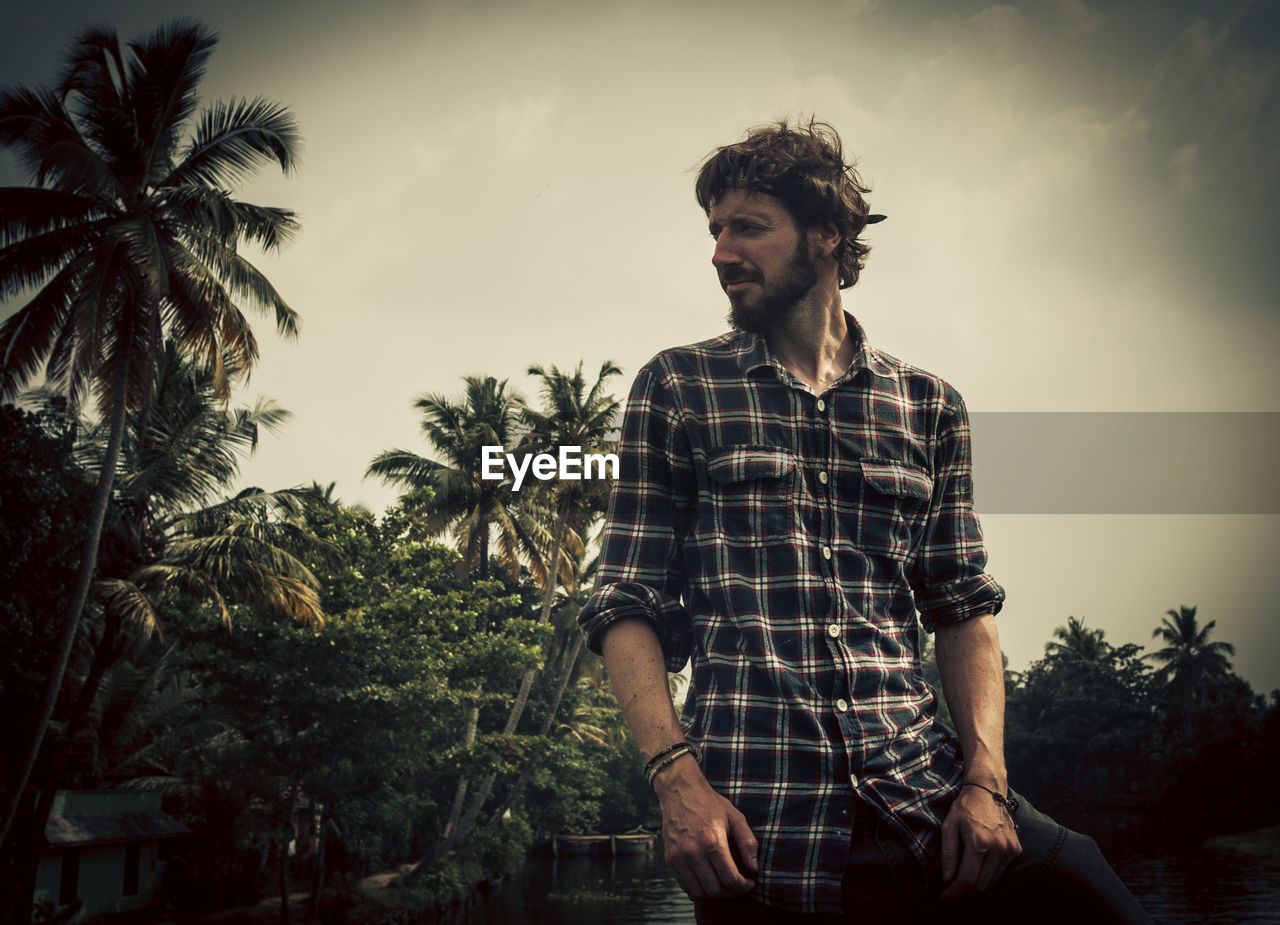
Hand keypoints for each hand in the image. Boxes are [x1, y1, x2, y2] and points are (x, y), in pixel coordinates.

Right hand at [654, 755, 758, 898]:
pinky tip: (709, 881)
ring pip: (699, 892)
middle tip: (739, 886)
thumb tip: (754, 869)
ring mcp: (679, 857)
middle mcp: (693, 852)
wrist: (680, 791)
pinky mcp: (670, 859)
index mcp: (712, 841)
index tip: (749, 883)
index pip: (730, 879)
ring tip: (725, 886)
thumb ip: (748, 843)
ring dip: (715, 894)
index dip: (743, 886)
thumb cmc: (710, 804)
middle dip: (731, 893)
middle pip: (715, 889)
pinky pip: (685, 886)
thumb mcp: (735, 817)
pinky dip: (699, 889)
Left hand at [939, 784, 1020, 899]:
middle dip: (964, 892)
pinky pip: (1000, 871)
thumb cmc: (965, 807)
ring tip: (961, 880)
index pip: (968, 880)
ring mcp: (1010, 849)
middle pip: (981, 885)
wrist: (987, 790)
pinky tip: (976, 868)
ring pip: (991, 881)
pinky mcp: (1016, 849)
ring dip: (976, 885)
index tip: (944, 896)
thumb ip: (948, 855)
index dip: (954, 892)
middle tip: (951, 890)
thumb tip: (947, 880)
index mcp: (979, 842)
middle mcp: (998, 847)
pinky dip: (987, 875)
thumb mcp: (949, 827)